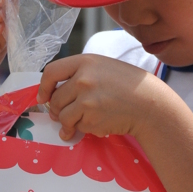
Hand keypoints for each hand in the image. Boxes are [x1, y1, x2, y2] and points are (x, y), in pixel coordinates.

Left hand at [37, 54, 160, 140]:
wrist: (149, 104)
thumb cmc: (128, 86)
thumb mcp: (103, 68)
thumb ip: (80, 75)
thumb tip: (53, 93)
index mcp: (85, 62)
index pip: (51, 72)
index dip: (43, 87)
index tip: (43, 97)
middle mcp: (83, 79)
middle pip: (56, 99)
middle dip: (57, 110)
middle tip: (65, 115)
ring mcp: (86, 100)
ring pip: (63, 116)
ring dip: (68, 122)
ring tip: (81, 121)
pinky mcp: (91, 119)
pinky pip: (76, 127)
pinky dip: (83, 129)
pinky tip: (97, 123)